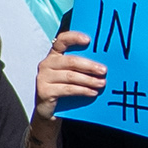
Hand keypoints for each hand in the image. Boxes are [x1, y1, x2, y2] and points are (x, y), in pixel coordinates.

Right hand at [31, 29, 103, 147]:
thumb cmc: (63, 88)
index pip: (62, 41)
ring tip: (101, 83)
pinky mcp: (44, 91)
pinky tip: (92, 92)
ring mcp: (44, 77)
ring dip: (89, 80)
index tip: (89, 40)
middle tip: (104, 70)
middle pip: (70, 61)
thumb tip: (102, 66)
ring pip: (70, 76)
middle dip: (89, 66)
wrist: (48, 110)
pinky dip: (82, 91)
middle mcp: (47, 64)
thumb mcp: (70, 75)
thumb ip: (80, 67)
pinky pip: (67, 89)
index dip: (74, 38)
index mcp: (54, 55)